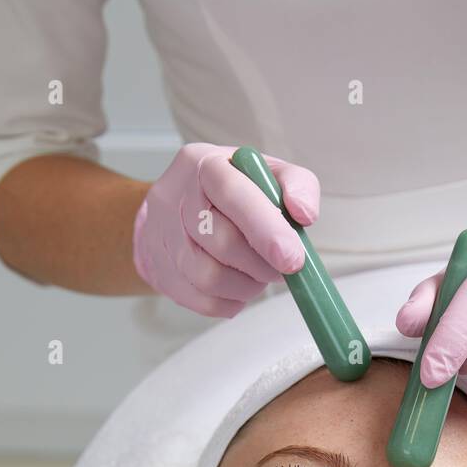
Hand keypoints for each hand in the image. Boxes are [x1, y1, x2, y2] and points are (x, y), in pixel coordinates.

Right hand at [132, 142, 319, 315]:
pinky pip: (203, 301)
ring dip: (247, 286)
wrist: (175, 209)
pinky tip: (239, 286)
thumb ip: (296, 183)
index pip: (233, 194)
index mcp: (204, 165)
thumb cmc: (230, 192)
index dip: (266, 229)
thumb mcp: (265, 173)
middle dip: (262, 264)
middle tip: (281, 266)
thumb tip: (304, 213)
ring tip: (259, 274)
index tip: (293, 259)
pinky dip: (231, 301)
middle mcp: (176, 198)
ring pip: (210, 277)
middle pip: (222, 242)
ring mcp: (164, 238)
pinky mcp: (163, 273)